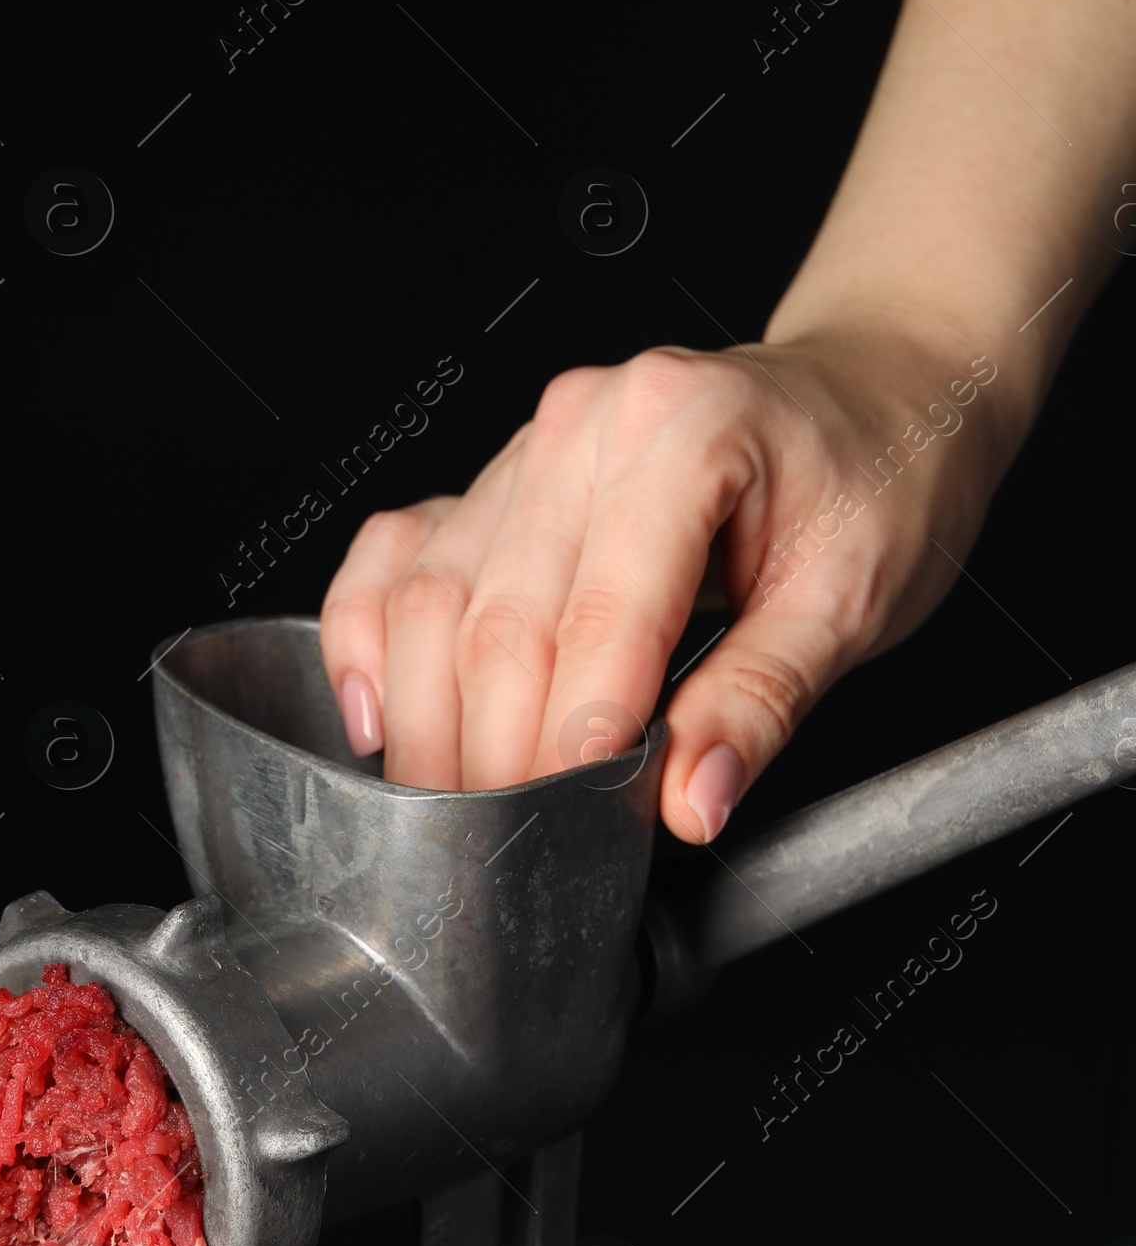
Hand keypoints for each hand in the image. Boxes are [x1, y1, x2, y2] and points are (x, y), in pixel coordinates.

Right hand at [317, 332, 1009, 840]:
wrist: (876, 392)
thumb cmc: (876, 474)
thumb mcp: (855, 596)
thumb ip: (763, 701)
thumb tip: (693, 800)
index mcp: (683, 431)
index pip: (599, 615)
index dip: (575, 737)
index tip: (570, 824)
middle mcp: (585, 426)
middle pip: (497, 619)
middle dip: (493, 755)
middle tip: (507, 852)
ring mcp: (528, 449)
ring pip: (429, 597)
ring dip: (425, 721)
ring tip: (448, 814)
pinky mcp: (496, 482)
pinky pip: (398, 556)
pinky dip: (368, 639)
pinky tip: (379, 716)